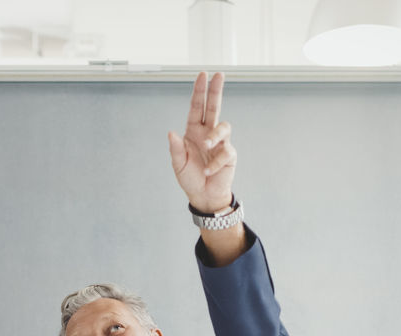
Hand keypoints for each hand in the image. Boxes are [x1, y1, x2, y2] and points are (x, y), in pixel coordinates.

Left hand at [168, 71, 235, 213]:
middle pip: (214, 107)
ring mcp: (220, 142)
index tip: (203, 75)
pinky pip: (225, 152)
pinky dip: (215, 163)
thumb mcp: (178, 164)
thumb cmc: (190, 178)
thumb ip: (175, 149)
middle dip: (216, 90)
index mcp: (194, 131)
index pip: (197, 108)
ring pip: (223, 126)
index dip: (199, 92)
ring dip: (214, 135)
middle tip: (219, 74)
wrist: (203, 196)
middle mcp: (208, 133)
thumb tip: (171, 132)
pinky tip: (208, 171)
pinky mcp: (229, 154)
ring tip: (206, 146)